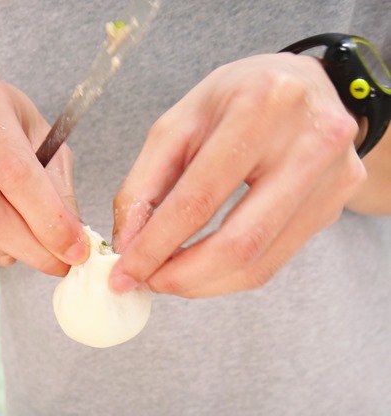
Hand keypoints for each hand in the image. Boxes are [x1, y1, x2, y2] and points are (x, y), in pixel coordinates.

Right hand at [0, 70, 88, 276]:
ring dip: (17, 250)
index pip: (14, 171)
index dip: (49, 218)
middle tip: (63, 264)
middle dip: (33, 246)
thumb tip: (74, 240)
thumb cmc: (6, 132)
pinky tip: (7, 236)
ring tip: (37, 243)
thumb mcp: (41, 140)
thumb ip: (58, 187)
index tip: (76, 248)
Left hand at [111, 54, 365, 297]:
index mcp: (261, 106)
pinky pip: (273, 263)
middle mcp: (309, 142)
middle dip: (182, 276)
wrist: (307, 88)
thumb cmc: (240, 99)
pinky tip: (203, 270)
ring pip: (258, 264)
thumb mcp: (181, 123)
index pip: (199, 199)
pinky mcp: (334, 206)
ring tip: (170, 279)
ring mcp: (331, 178)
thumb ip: (144, 184)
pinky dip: (229, 277)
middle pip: (238, 244)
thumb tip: (127, 247)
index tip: (125, 272)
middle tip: (149, 283)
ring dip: (203, 284)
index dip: (156, 246)